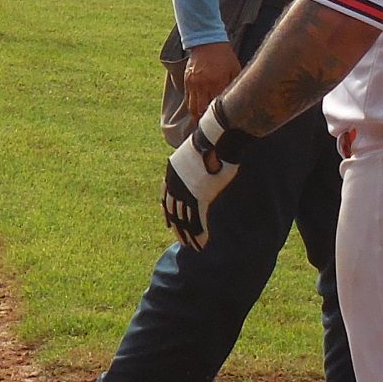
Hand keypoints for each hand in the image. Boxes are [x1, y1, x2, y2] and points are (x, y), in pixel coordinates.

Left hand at [162, 101, 251, 250]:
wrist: (217, 135)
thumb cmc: (212, 141)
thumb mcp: (197, 152)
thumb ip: (196, 164)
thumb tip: (201, 165)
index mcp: (172, 172)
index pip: (165, 198)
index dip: (168, 213)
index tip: (169, 224)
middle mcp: (175, 183)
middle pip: (174, 212)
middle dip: (178, 228)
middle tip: (182, 240)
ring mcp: (187, 191)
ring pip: (185, 219)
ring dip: (188, 235)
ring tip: (192, 246)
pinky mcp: (200, 195)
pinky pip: (197, 220)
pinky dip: (199, 234)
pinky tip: (201, 243)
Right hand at [183, 41, 240, 121]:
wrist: (206, 41)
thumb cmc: (224, 56)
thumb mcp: (234, 69)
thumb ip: (234, 86)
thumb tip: (237, 102)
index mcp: (216, 82)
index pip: (215, 107)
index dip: (218, 119)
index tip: (221, 129)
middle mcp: (202, 85)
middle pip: (200, 111)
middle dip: (204, 123)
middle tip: (210, 133)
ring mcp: (192, 84)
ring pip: (192, 108)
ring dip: (196, 118)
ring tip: (201, 127)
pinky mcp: (186, 81)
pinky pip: (188, 99)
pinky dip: (192, 107)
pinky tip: (197, 113)